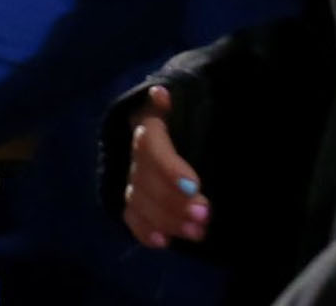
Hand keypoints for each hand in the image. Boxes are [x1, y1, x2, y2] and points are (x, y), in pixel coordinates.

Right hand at [121, 86, 210, 249]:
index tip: (194, 186)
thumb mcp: (191, 106)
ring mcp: (130, 176)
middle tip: (205, 214)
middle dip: (174, 201)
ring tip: (198, 231)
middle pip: (145, 179)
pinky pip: (130, 217)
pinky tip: (164, 241)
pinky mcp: (131, 198)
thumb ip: (177, 105)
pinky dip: (145, 231)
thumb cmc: (192, 117)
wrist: (186, 127)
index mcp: (148, 123)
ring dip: (167, 219)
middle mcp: (133, 151)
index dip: (169, 169)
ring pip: (138, 201)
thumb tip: (160, 94)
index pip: (149, 146)